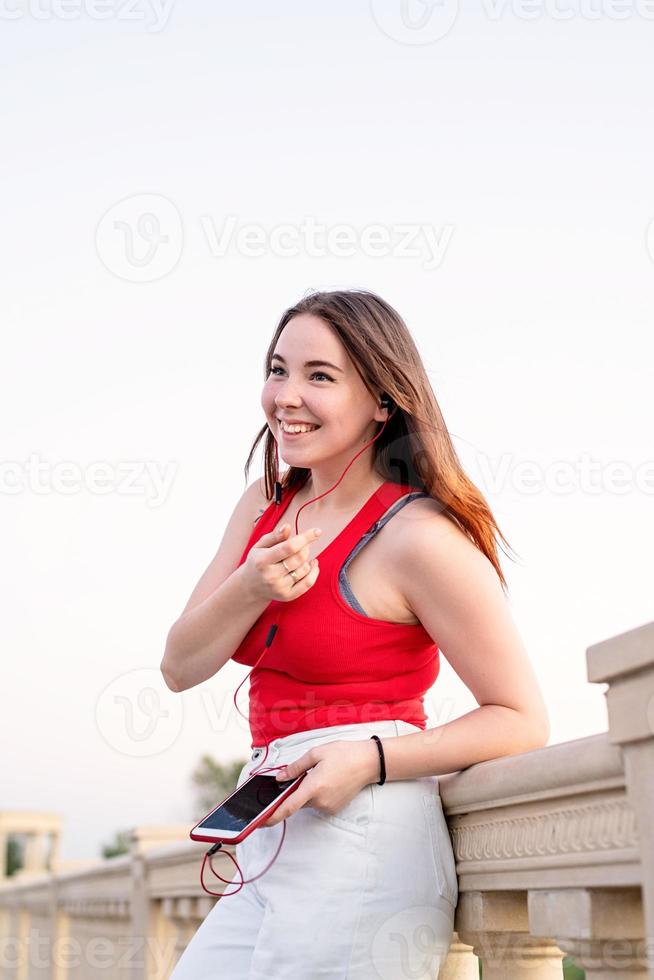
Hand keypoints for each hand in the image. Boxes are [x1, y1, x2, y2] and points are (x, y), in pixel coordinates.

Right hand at [242, 523, 321, 602]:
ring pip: (305, 569)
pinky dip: (314, 572)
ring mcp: (279, 588)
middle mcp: (271, 576)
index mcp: (263, 560)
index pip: (289, 547)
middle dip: (305, 547)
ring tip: (299, 557)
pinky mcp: (287, 596)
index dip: (305, 538)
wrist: (250, 587)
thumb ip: (275, 536)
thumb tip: (288, 527)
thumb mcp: (260, 545)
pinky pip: (308, 583)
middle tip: (302, 545)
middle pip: (300, 557)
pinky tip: (312, 564)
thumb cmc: (258, 561)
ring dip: (307, 559)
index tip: (317, 531)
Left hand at [260, 738, 380, 827]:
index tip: (260, 821)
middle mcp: (320, 801)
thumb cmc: (344, 754)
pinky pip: (317, 803)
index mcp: (313, 787)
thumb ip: (295, 767)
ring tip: (321, 773)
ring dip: (306, 791)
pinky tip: (326, 780)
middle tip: (303, 773)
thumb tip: (280, 778)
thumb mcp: (316, 753)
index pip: (287, 807)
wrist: (368, 762)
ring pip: (307, 802)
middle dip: (294, 791)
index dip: (272, 816)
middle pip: (296, 802)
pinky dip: (316, 794)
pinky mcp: (334, 808)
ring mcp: (328, 806)